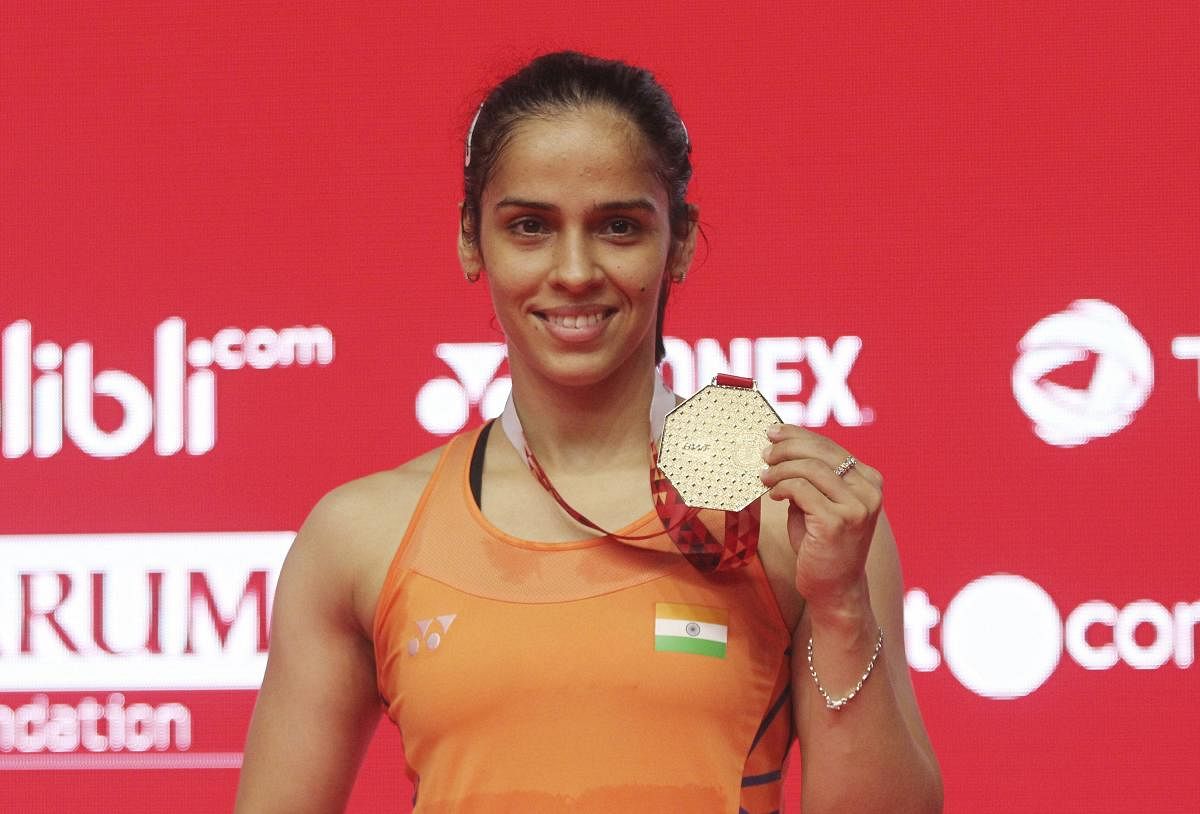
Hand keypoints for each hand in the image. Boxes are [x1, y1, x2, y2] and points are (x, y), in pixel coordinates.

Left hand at [760, 423, 883, 615]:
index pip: (831, 447)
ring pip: (810, 469)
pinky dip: (782, 487)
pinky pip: (801, 490)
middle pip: (821, 453)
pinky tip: (773, 495)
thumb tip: (780, 447)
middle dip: (787, 448)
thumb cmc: (822, 543)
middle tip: (765, 453)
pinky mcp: (837, 522)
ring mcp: (856, 507)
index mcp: (869, 481)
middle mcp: (868, 491)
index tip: (774, 432)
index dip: (799, 435)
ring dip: (780, 469)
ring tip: (764, 476)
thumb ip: (811, 478)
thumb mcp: (820, 503)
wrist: (834, 587)